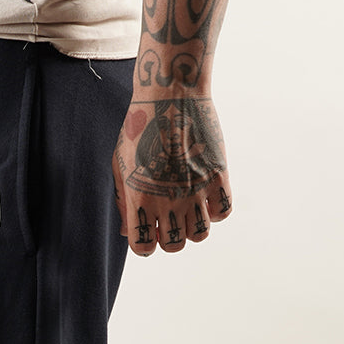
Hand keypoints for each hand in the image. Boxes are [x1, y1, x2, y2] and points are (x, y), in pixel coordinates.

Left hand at [112, 95, 232, 256]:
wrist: (170, 95)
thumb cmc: (139, 128)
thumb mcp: (120, 164)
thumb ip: (123, 201)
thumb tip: (126, 231)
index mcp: (139, 200)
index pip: (143, 248)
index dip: (146, 243)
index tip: (149, 231)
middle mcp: (167, 201)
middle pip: (174, 246)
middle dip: (171, 238)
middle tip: (171, 220)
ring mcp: (194, 190)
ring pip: (200, 235)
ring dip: (194, 227)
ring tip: (189, 208)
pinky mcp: (217, 175)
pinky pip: (223, 212)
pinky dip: (216, 210)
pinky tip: (207, 195)